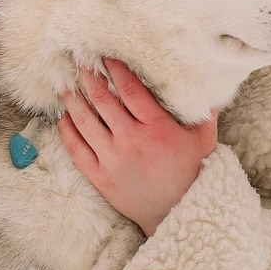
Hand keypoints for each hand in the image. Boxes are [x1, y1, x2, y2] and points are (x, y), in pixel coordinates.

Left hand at [59, 56, 217, 236]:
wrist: (180, 212)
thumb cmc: (193, 172)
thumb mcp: (205, 139)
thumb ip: (204, 110)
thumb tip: (207, 83)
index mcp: (155, 127)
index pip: (129, 89)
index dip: (116, 69)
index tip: (106, 56)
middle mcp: (130, 140)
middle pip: (102, 101)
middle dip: (89, 79)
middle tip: (79, 63)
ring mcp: (113, 159)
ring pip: (85, 123)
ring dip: (73, 102)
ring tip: (66, 87)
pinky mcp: (101, 177)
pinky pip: (77, 150)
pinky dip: (67, 132)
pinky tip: (63, 119)